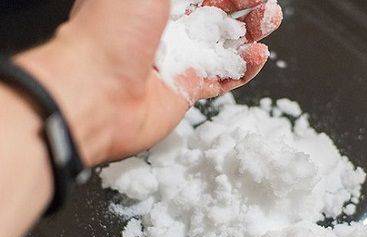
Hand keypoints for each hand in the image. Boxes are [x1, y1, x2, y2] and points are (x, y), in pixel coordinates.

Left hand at [17, 0, 281, 165]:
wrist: (95, 93)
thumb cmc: (110, 31)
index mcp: (153, 2)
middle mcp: (166, 30)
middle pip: (216, 16)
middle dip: (245, 8)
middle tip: (267, 7)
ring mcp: (177, 61)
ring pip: (223, 46)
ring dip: (249, 35)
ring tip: (268, 24)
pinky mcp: (185, 91)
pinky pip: (222, 79)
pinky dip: (243, 69)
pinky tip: (258, 56)